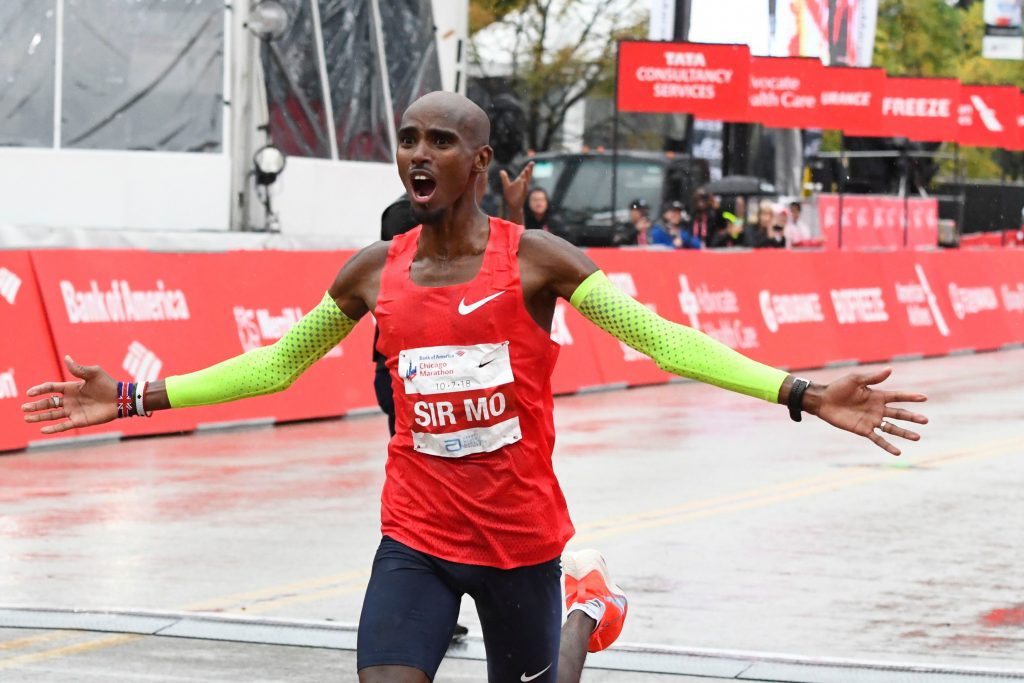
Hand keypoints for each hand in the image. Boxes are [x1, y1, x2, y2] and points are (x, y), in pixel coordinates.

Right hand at [22, 355, 117, 433]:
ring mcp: (74, 411)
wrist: (121, 399)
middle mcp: (70, 400)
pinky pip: (64, 425)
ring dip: (39, 417)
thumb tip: (66, 357)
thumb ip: (78, 369)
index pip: (50, 388)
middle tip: (23, 408)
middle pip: (48, 403)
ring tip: (26, 418)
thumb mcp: (93, 373)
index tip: (29, 393)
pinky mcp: (80, 421)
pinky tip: (43, 430)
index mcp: (71, 387)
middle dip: (35, 405)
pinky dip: (53, 428)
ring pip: (52, 415)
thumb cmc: (108, 384)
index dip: (40, 390)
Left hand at [499, 161, 533, 211]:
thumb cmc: (511, 196)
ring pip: (526, 181)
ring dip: (527, 176)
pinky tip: (523, 181)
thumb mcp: (506, 185)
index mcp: (520, 182)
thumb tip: (501, 170)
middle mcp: (523, 185)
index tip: (531, 162)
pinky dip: (524, 185)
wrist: (512, 206)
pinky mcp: (522, 195)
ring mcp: (524, 190)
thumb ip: (504, 178)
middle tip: (532, 163)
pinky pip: (524, 189)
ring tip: (526, 169)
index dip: (528, 168)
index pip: (524, 174)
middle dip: (530, 170)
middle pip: (527, 176)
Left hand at [810, 367, 927, 455]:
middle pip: (899, 414)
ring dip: (904, 433)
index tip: (924, 398)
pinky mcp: (863, 430)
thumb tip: (890, 370)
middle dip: (912, 417)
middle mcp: (877, 409)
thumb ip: (873, 378)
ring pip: (892, 428)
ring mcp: (871, 420)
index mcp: (877, 396)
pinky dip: (887, 446)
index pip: (898, 397)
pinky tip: (898, 452)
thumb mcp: (856, 380)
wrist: (823, 401)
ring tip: (917, 437)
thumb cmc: (838, 388)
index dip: (910, 397)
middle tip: (925, 420)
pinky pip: (878, 439)